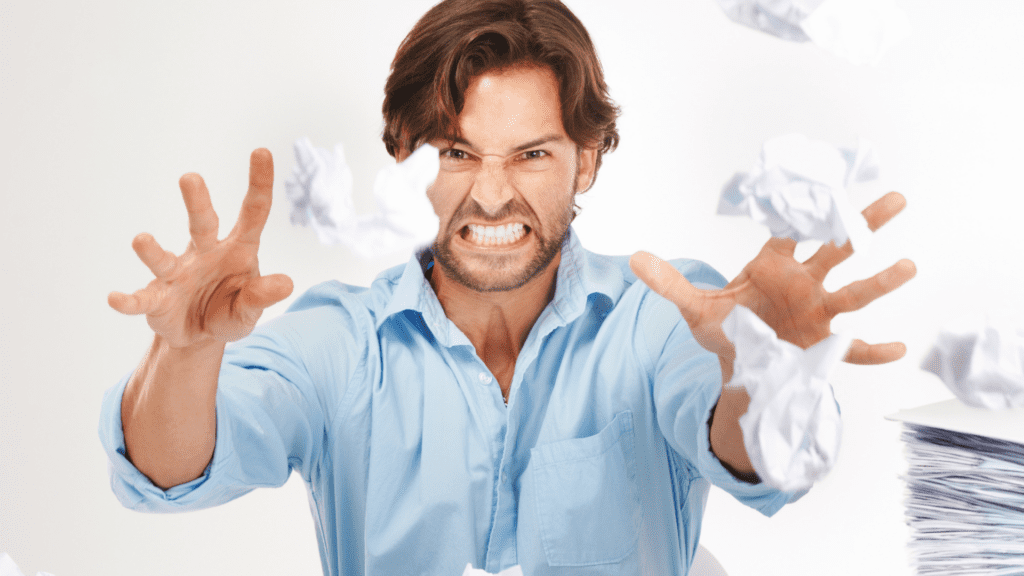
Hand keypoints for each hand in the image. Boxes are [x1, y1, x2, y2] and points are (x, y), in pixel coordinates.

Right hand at [108, 149, 293, 348]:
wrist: (199, 337)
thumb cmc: (229, 311)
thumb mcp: (250, 308)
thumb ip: (262, 295)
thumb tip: (286, 284)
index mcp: (237, 250)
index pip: (253, 213)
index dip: (259, 184)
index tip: (262, 151)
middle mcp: (205, 253)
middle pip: (202, 224)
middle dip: (196, 202)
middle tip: (190, 178)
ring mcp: (177, 275)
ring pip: (163, 259)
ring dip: (152, 251)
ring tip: (141, 240)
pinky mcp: (156, 299)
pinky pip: (141, 299)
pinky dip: (128, 300)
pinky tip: (115, 298)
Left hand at [630, 191, 915, 376]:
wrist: (739, 366)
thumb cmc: (725, 329)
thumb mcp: (693, 306)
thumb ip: (668, 282)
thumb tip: (634, 258)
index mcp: (773, 266)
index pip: (790, 231)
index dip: (804, 210)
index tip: (822, 185)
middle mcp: (803, 283)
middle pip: (838, 248)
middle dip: (863, 224)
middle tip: (896, 198)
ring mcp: (817, 313)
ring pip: (854, 293)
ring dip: (880, 281)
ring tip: (908, 266)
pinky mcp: (822, 345)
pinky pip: (853, 349)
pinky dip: (874, 350)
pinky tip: (901, 349)